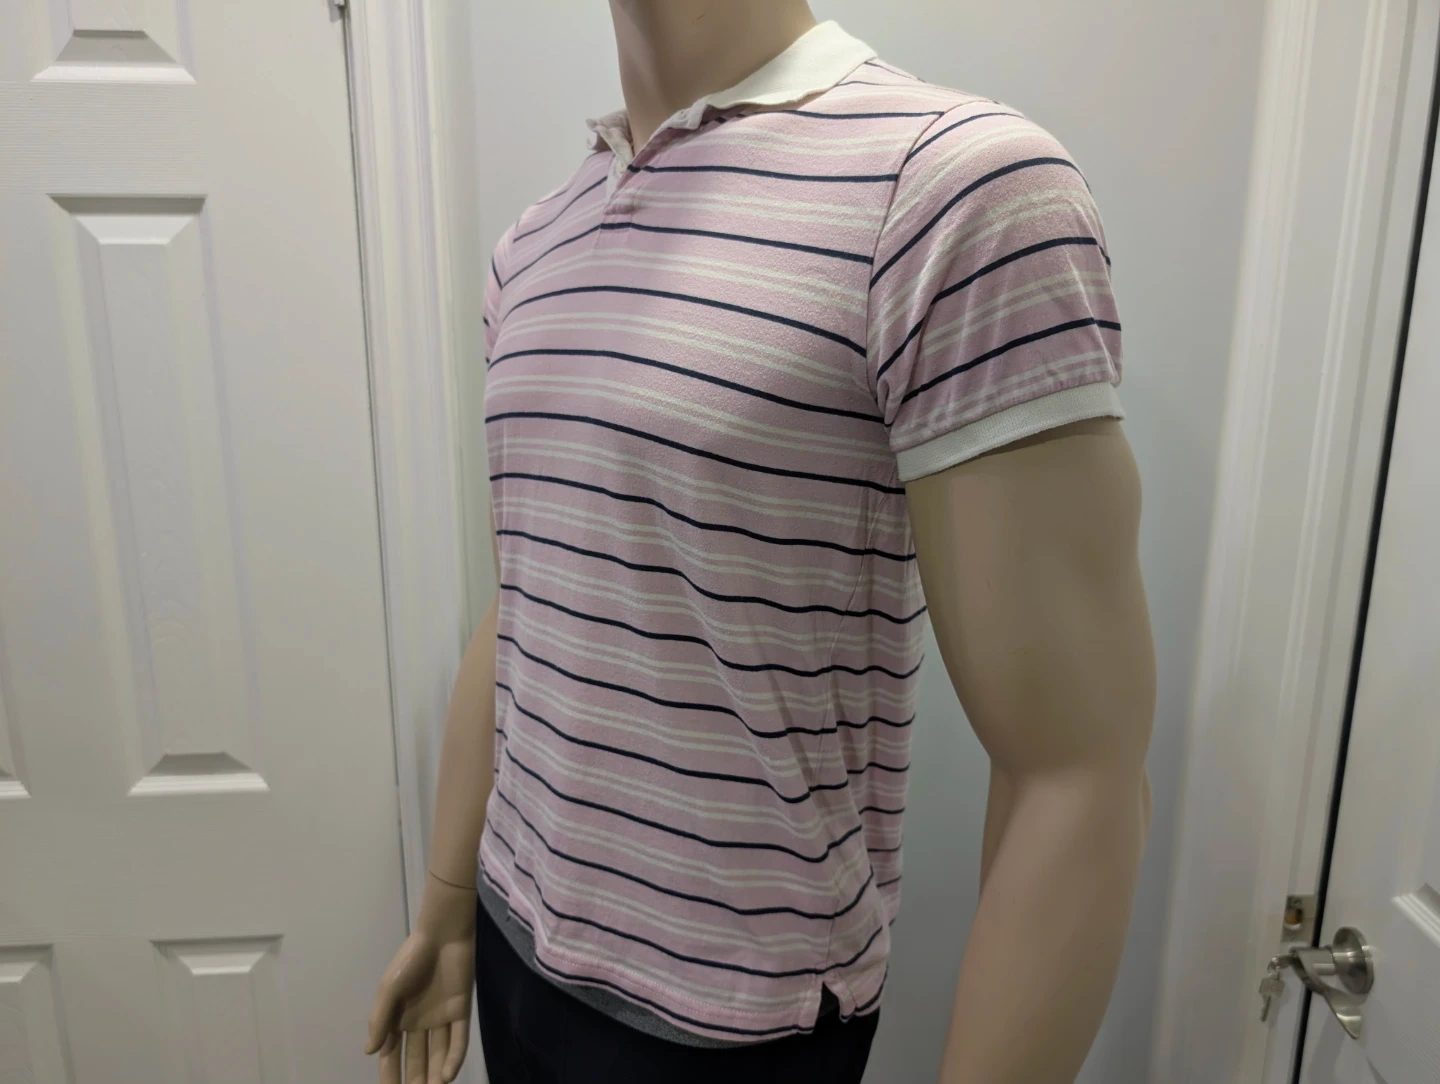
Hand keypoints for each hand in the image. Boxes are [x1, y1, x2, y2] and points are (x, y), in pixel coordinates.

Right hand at [365, 873, 476, 1083]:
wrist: (443, 935)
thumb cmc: (411, 959)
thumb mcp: (389, 989)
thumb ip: (380, 1019)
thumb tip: (370, 1051)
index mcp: (398, 1017)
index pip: (392, 1054)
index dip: (390, 1075)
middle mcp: (419, 1021)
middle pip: (416, 1058)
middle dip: (415, 1080)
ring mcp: (441, 1017)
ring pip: (438, 1053)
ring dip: (435, 1075)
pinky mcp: (460, 1011)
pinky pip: (458, 1040)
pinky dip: (453, 1059)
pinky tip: (447, 1076)